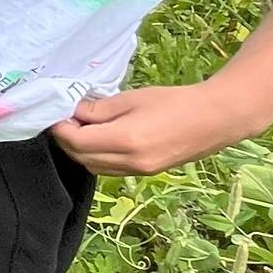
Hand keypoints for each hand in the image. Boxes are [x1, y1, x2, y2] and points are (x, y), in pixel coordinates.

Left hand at [47, 83, 265, 175]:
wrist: (215, 119)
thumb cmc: (174, 102)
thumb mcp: (132, 99)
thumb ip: (100, 109)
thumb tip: (73, 113)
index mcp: (125, 141)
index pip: (76, 142)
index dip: (61, 128)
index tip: (57, 112)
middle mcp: (130, 162)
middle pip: (81, 158)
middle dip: (67, 140)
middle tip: (66, 117)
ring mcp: (139, 172)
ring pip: (93, 167)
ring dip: (81, 150)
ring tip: (83, 127)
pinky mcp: (147, 173)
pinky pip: (110, 169)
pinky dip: (97, 157)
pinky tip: (101, 138)